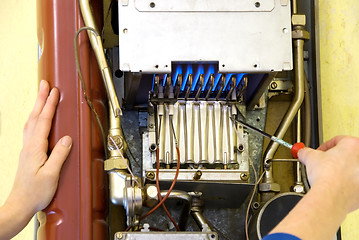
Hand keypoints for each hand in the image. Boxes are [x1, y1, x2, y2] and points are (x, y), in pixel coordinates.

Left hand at [4, 80, 71, 221]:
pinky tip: (38, 119)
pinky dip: (35, 118)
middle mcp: (29, 146)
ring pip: (32, 122)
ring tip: (42, 96)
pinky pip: (31, 129)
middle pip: (35, 117)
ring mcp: (27, 149)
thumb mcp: (51, 175)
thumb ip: (59, 155)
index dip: (49, 105)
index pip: (43, 121)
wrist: (21, 204)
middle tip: (45, 84)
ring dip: (37, 107)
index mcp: (35, 148)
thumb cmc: (35, 192)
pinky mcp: (28, 153)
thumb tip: (67, 138)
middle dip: (41, 99)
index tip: (54, 92)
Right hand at [298, 135, 358, 211]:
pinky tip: (333, 185)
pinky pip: (352, 183)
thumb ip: (306, 152)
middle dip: (334, 158)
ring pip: (350, 169)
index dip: (325, 146)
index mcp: (353, 145)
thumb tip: (302, 152)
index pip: (338, 140)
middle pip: (347, 154)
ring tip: (328, 175)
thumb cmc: (327, 176)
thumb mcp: (310, 157)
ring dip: (340, 170)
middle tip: (324, 162)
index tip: (319, 152)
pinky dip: (344, 183)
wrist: (330, 196)